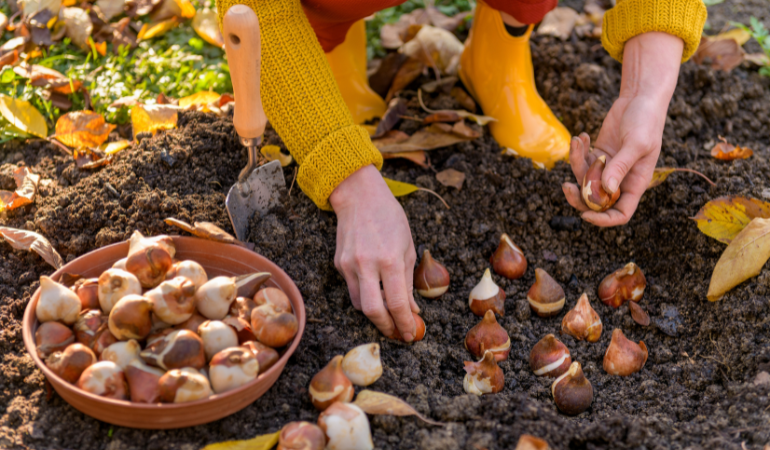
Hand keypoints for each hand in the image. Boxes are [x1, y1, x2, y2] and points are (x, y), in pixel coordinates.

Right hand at [330, 165, 419, 340]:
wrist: (359, 196)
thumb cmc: (390, 218)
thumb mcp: (408, 247)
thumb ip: (408, 281)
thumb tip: (412, 309)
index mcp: (390, 259)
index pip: (397, 302)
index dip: (405, 322)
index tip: (411, 333)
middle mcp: (367, 264)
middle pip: (373, 311)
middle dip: (387, 327)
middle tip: (397, 333)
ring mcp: (349, 265)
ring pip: (360, 304)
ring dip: (375, 314)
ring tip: (389, 316)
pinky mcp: (339, 264)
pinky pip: (352, 289)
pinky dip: (365, 297)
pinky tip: (375, 293)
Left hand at [562, 32, 683, 225]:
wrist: (640, 99)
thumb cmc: (646, 120)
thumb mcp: (636, 143)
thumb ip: (621, 166)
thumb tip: (606, 188)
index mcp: (635, 184)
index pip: (620, 213)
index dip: (603, 219)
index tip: (585, 215)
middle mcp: (620, 180)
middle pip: (596, 202)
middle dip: (579, 197)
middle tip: (566, 186)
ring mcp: (607, 168)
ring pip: (584, 179)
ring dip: (576, 163)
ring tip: (578, 141)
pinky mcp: (597, 155)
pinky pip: (581, 162)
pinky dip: (578, 151)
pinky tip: (582, 136)